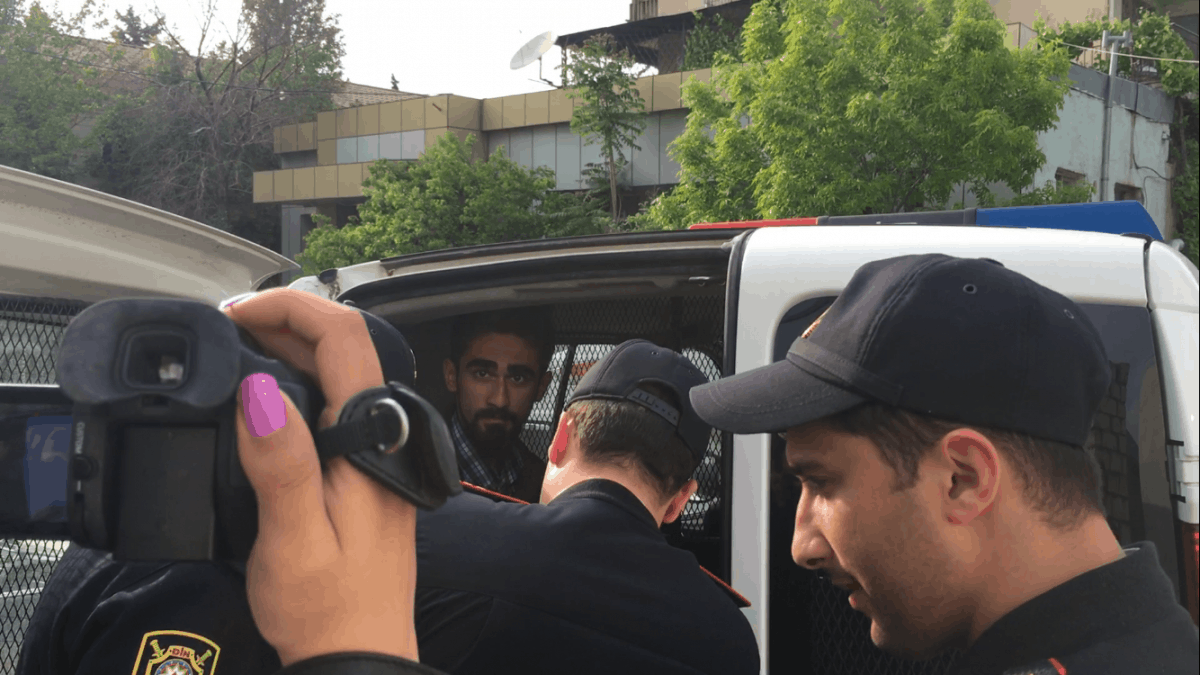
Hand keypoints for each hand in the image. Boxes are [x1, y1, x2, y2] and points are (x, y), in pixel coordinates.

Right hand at [222, 289, 419, 665]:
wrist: (359, 655)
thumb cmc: (331, 610)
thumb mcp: (293, 540)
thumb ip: (281, 464)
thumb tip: (261, 390)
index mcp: (373, 441)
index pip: (345, 339)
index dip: (290, 309)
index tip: (236, 313)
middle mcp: (384, 437)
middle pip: (344, 346)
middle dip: (286, 320)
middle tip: (226, 326)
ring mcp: (377, 451)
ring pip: (339, 373)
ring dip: (291, 349)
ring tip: (237, 348)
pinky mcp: (364, 469)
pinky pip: (333, 405)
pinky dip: (296, 384)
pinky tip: (263, 397)